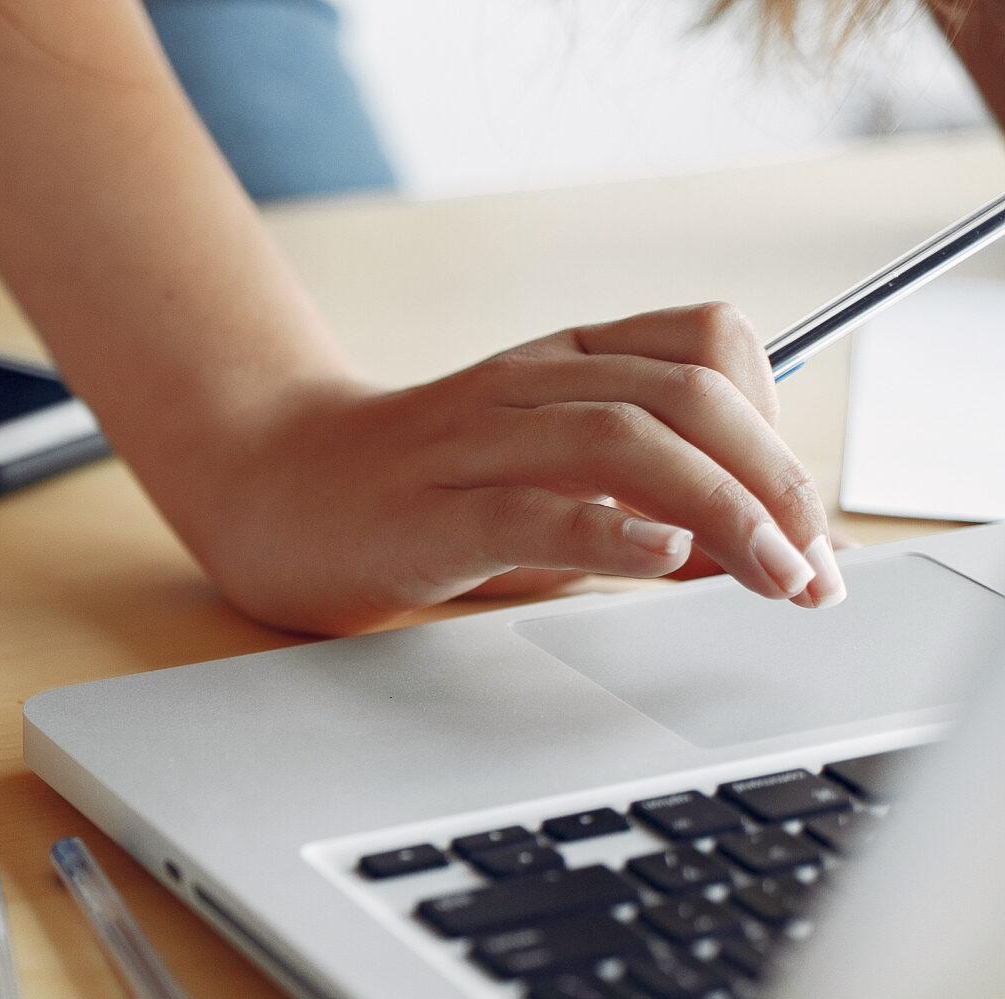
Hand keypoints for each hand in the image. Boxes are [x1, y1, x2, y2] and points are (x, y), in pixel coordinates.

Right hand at [187, 303, 842, 634]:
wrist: (263, 491)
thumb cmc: (408, 496)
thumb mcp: (542, 493)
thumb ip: (643, 518)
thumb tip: (754, 553)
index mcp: (562, 364)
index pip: (708, 346)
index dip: (776, 420)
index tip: (799, 512)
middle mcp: (523, 387)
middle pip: (686, 393)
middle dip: (774, 480)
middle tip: (813, 563)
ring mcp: (468, 445)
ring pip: (624, 441)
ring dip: (724, 508)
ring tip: (770, 574)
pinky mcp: (422, 515)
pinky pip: (531, 509)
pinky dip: (611, 532)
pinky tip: (663, 559)